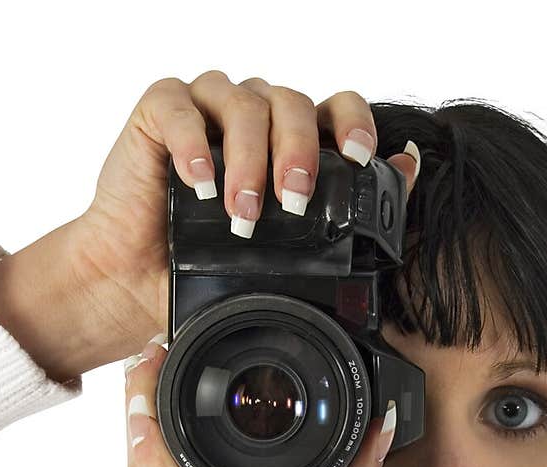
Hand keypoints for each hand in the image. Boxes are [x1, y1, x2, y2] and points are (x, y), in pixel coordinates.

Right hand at [71, 72, 420, 361]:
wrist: (138, 284)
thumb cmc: (211, 267)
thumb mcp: (287, 252)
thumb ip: (348, 206)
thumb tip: (407, 164)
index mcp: (290, 140)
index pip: (334, 107)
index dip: (352, 123)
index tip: (360, 157)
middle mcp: (254, 116)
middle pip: (292, 103)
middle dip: (298, 152)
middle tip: (294, 203)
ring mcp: (206, 109)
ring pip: (242, 102)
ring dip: (249, 159)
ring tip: (242, 214)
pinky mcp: (158, 114)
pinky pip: (178, 105)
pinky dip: (192, 142)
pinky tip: (199, 183)